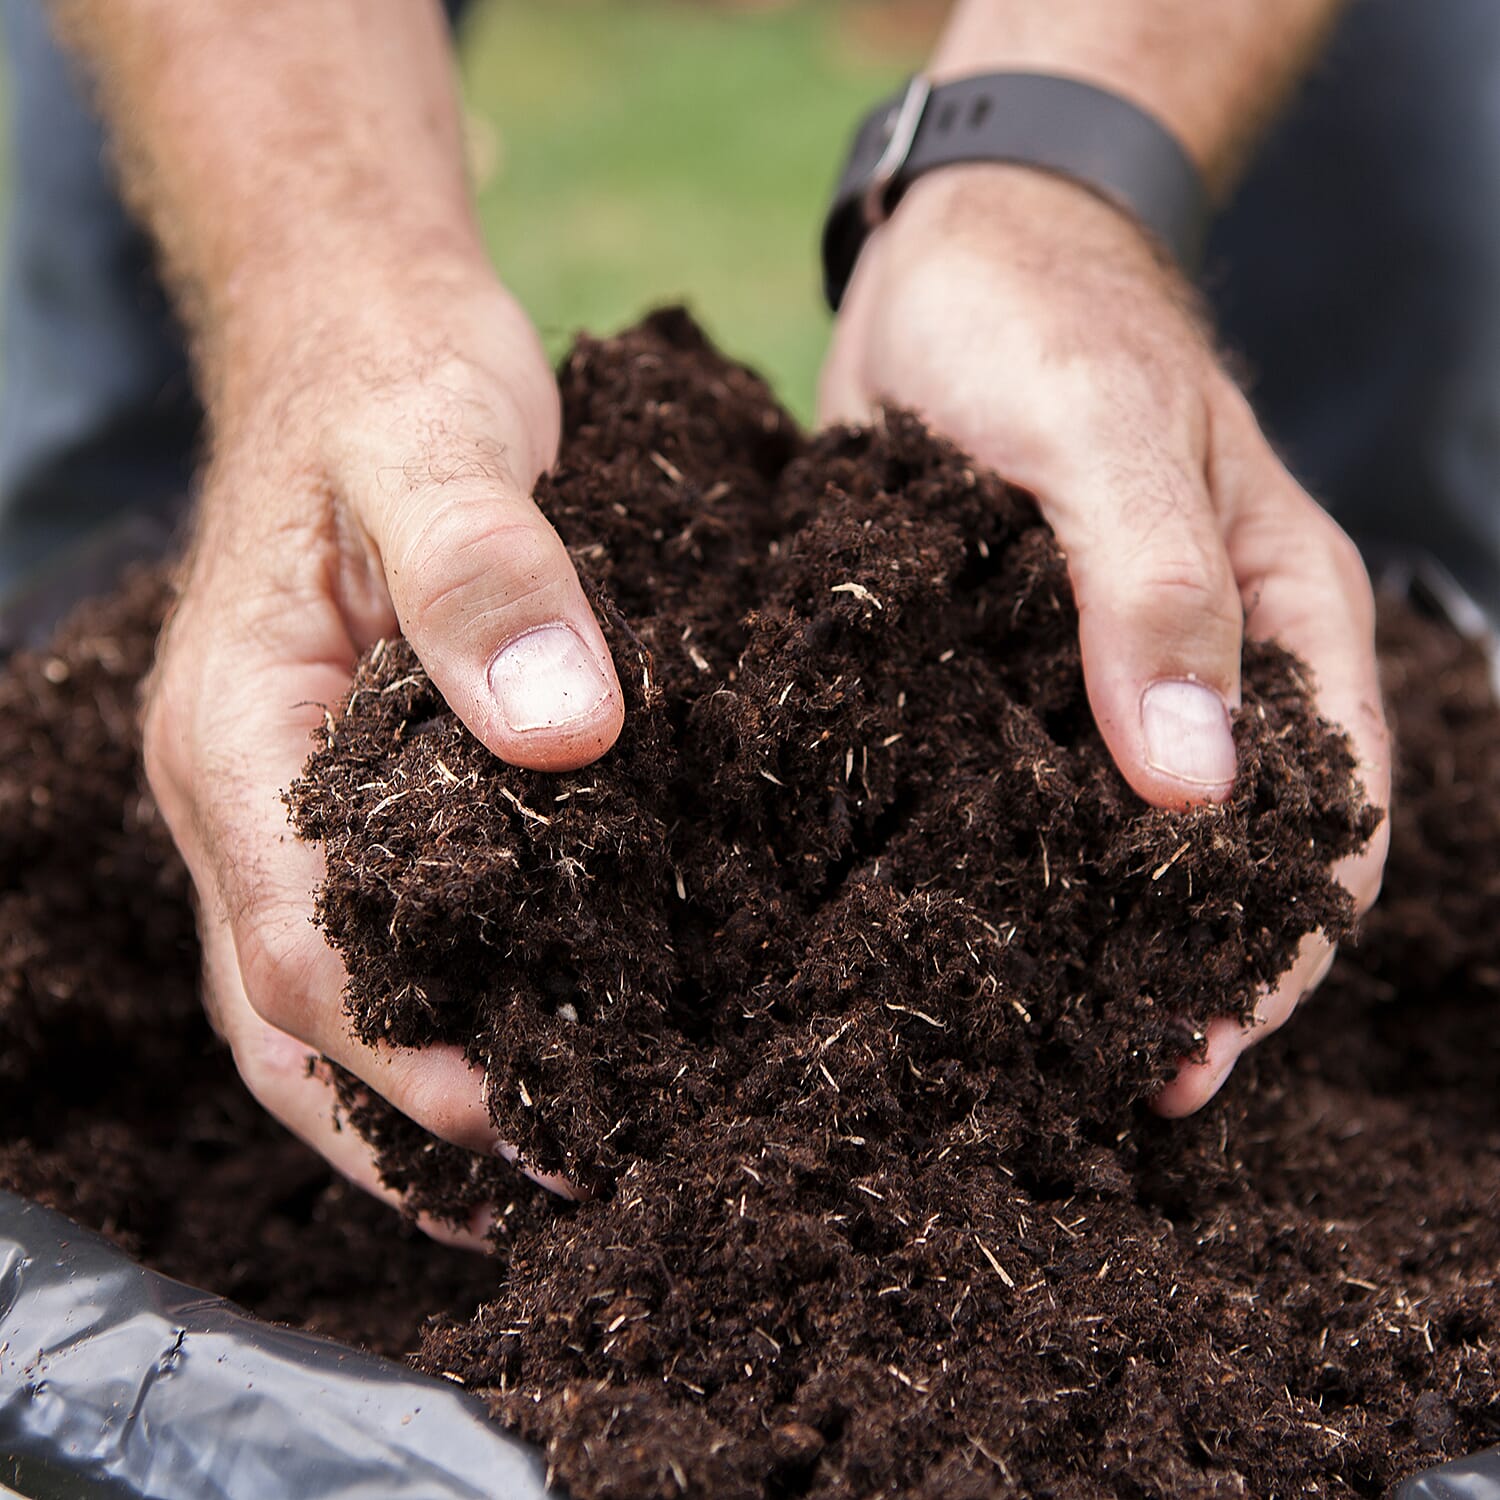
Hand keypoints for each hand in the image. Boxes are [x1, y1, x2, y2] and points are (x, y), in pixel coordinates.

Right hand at [143, 271, 622, 1243]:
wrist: (357, 333)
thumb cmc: (388, 379)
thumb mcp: (436, 445)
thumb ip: (485, 575)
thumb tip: (565, 732)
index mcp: (237, 734)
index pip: (298, 951)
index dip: (402, 1059)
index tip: (525, 1122)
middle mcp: (240, 791)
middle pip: (285, 1015)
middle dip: (397, 1124)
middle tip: (540, 1188)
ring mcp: (280, 796)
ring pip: (310, 996)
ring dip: (398, 1097)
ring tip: (520, 1172)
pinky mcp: (341, 782)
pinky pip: (359, 929)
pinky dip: (419, 1014)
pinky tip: (508, 1041)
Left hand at [820, 166, 1390, 1112]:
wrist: (948, 262)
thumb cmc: (1047, 321)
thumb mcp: (1110, 437)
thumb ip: (1157, 594)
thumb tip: (1197, 790)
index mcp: (1281, 625)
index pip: (1322, 826)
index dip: (1273, 955)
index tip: (1194, 1058)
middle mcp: (1199, 670)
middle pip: (1214, 861)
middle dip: (1171, 975)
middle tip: (1094, 1082)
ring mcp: (1090, 680)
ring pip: (1103, 841)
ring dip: (1074, 936)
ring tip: (1011, 1040)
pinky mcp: (994, 673)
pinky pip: (1000, 786)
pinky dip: (980, 858)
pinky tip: (924, 923)